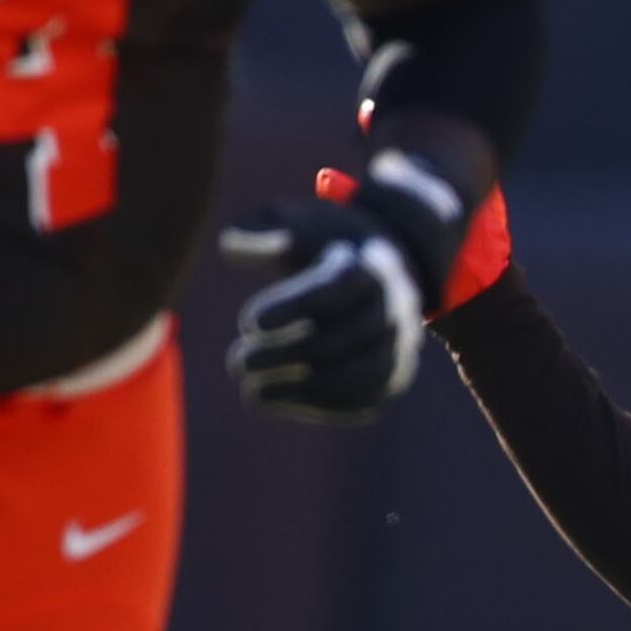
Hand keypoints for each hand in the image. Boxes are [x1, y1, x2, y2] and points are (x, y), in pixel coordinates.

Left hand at [217, 151, 471, 423]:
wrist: (384, 275)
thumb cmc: (327, 246)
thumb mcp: (296, 224)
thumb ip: (262, 230)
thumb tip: (230, 247)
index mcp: (373, 262)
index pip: (341, 284)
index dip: (297, 305)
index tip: (249, 322)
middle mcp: (397, 306)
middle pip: (345, 335)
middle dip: (285, 354)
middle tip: (236, 362)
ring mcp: (400, 345)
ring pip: (360, 375)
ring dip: (301, 389)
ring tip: (250, 390)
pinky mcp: (394, 378)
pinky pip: (364, 401)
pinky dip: (317, 406)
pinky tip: (273, 399)